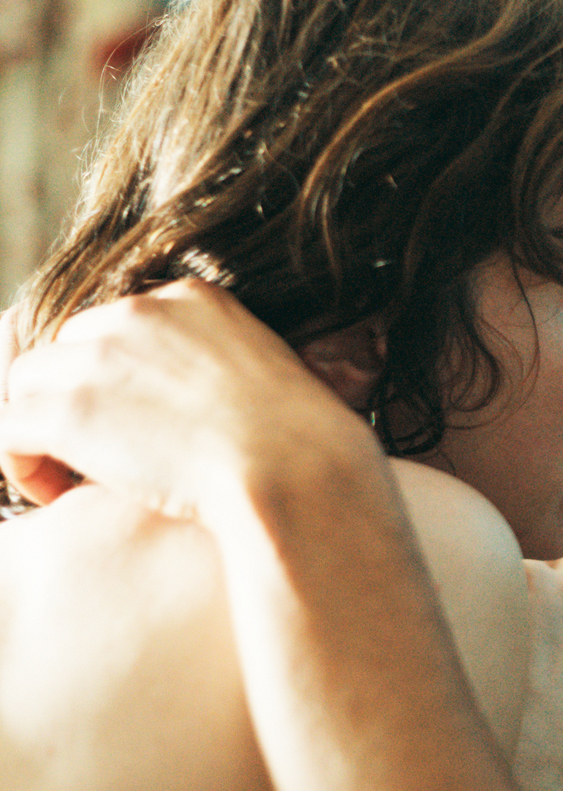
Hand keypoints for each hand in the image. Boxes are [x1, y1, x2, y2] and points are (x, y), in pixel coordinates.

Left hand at [0, 281, 376, 523]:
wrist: (297, 472)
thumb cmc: (304, 448)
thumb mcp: (271, 380)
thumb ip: (225, 373)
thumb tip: (205, 410)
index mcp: (193, 298)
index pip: (117, 326)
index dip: (114, 377)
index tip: (133, 423)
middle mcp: (137, 314)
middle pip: (64, 350)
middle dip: (72, 400)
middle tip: (98, 454)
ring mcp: (98, 360)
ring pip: (25, 386)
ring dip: (39, 432)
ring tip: (69, 478)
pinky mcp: (68, 412)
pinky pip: (5, 429)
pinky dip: (19, 463)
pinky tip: (54, 492)